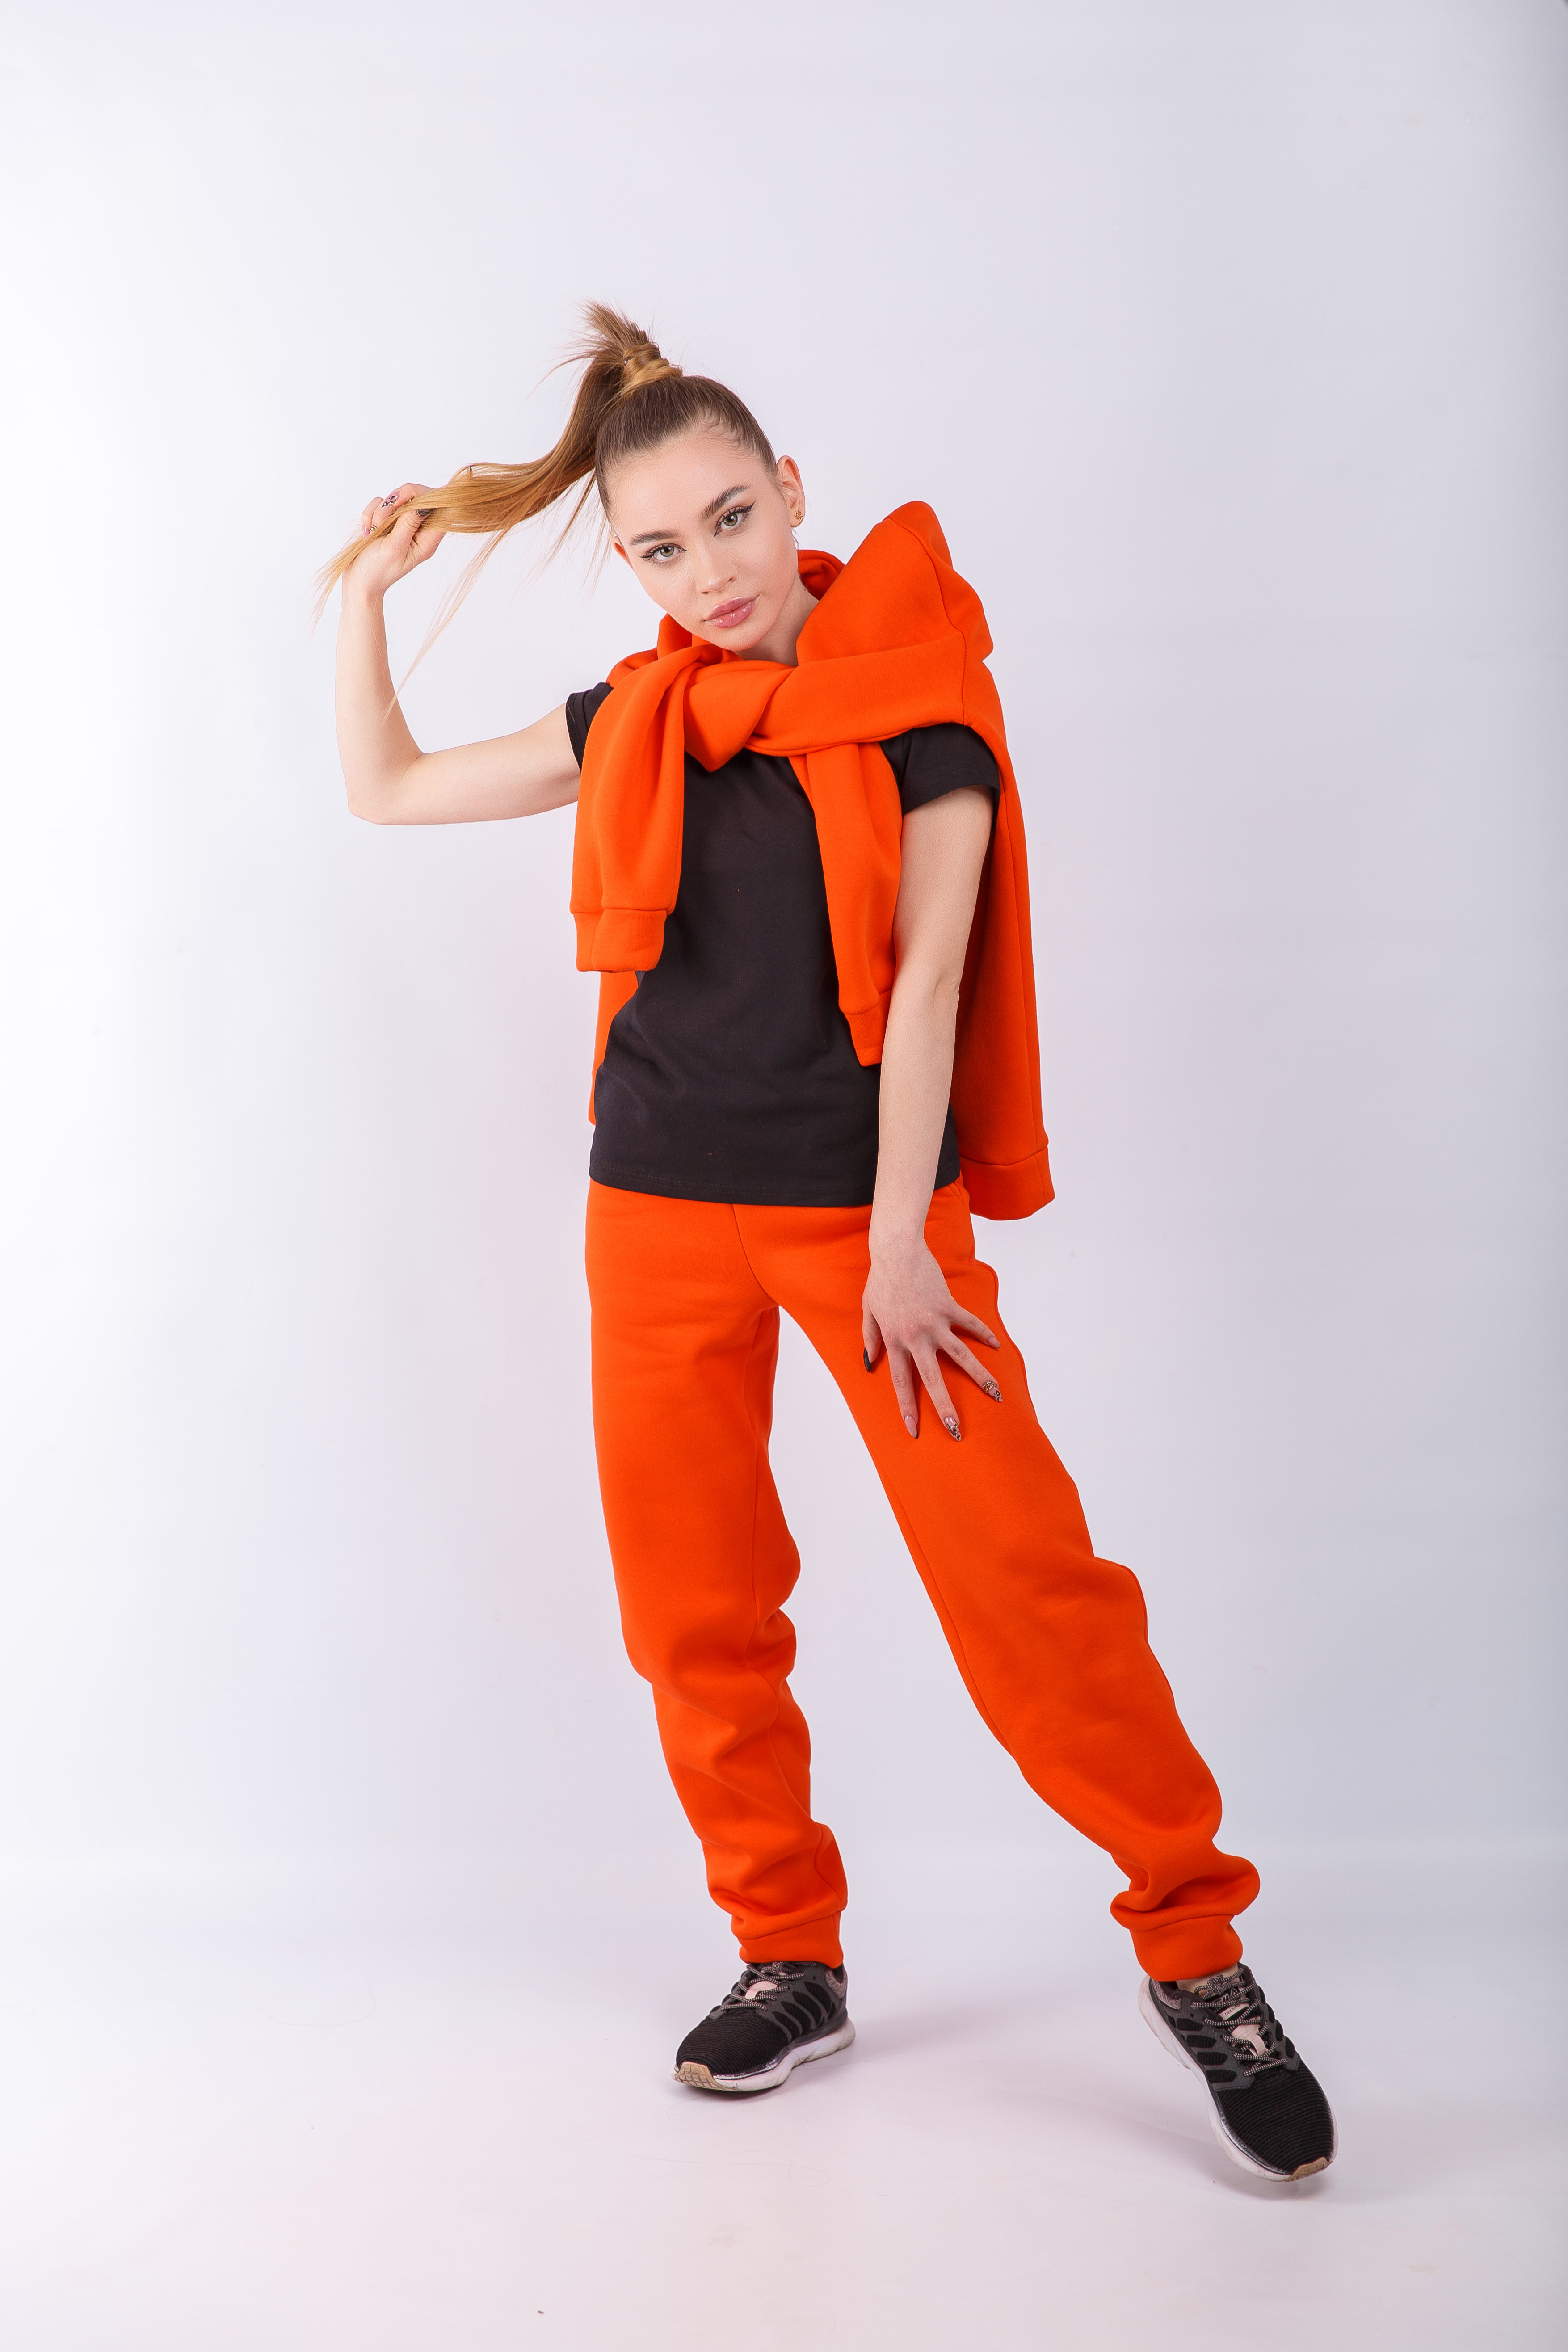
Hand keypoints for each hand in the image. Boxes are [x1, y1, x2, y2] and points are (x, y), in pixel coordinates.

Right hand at [348, 482, 444, 599]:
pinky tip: (367, 532)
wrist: (357, 580)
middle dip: (397, 502)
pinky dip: (370, 515)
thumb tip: (423, 505)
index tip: (406, 502)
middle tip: (384, 517)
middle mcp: (417, 530)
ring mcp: (401, 524)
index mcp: (427, 540)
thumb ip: (408, 525)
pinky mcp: (386, 520)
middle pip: (417, 497)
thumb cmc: (377, 571)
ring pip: (396, 498)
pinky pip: (379, 504)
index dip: (426, 498)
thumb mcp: (394, 548)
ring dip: (379, 512)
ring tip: (373, 532)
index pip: (439, 510)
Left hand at [861, 1232, 1001, 1440]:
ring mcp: (935, 1322)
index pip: (902, 1383)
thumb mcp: (868, 1312)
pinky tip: (995, 1346)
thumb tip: (869, 1363)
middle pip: (932, 1379)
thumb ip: (870, 1338)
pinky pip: (970, 1324)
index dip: (908, 1408)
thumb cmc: (880, 1281)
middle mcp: (916, 1337)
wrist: (897, 1251)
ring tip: (996, 1395)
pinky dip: (984, 1334)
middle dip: (945, 1408)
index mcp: (894, 1341)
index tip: (914, 1431)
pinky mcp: (950, 1306)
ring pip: (960, 1356)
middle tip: (957, 1431)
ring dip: (979, 1377)